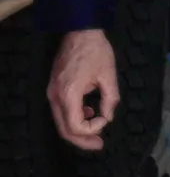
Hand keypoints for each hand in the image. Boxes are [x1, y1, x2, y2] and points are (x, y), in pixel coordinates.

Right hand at [47, 29, 119, 150]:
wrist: (80, 30)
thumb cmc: (96, 51)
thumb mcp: (108, 75)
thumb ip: (110, 98)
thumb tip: (108, 117)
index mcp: (68, 94)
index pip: (75, 125)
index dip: (92, 129)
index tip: (106, 119)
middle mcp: (55, 96)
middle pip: (64, 129)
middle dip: (82, 139)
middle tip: (99, 145)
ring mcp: (52, 92)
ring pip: (61, 121)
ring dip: (78, 129)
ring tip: (97, 132)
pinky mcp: (54, 88)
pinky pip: (61, 110)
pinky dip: (74, 116)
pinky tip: (90, 114)